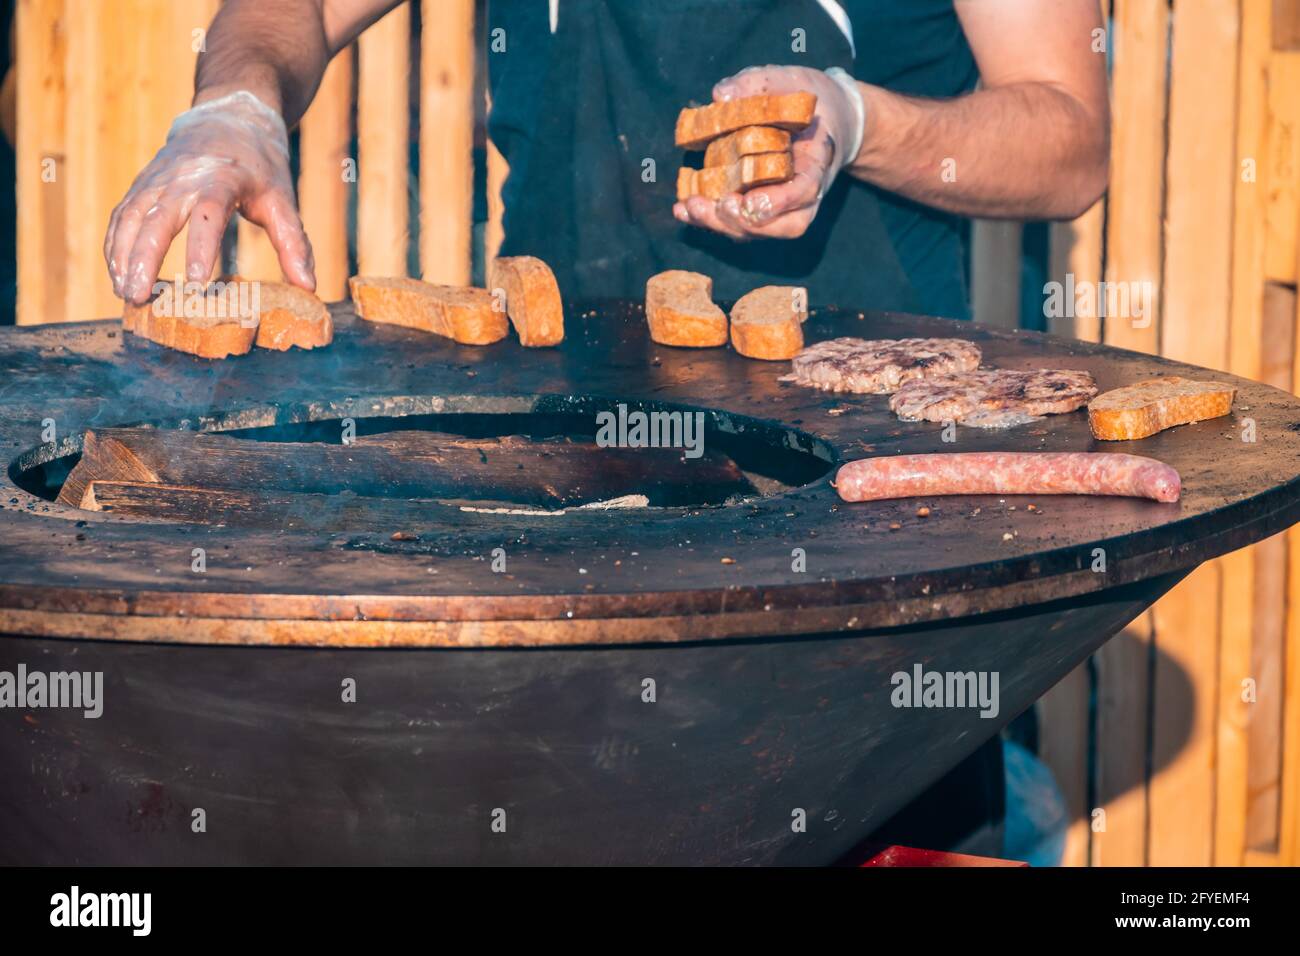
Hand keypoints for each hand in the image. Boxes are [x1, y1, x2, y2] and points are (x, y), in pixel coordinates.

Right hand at [104, 90, 314, 304]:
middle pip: (155, 218)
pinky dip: (114, 245)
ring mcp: (156, 181)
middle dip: (144, 259)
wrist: (228, 118)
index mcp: (221, 180)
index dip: (201, 249)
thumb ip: (294, 244)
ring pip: (130, 217)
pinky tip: (116, 275)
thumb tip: (309, 287)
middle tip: (139, 297)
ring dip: (122, 256)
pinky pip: (122, 215)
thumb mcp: (282, 200)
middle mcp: (181, 179)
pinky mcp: (142, 185)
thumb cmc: (259, 166)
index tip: (197, 285)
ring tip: (125, 295)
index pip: (207, 215)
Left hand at [673, 65, 864, 240]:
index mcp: (817, 163)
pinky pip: (738, 223)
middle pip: (780, 225)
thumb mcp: (790, 80)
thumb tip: (721, 95)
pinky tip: (683, 209)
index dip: (778, 202)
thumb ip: (758, 84)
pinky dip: (709, 220)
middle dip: (743, 221)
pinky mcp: (759, 208)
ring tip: (689, 207)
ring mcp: (782, 207)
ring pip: (756, 231)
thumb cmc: (809, 101)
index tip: (749, 200)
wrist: (824, 119)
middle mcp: (803, 195)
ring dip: (720, 224)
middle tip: (716, 205)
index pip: (805, 191)